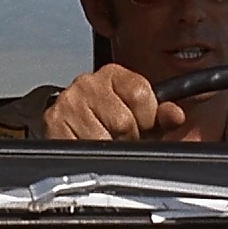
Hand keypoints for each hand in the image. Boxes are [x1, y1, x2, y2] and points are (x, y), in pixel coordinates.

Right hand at [43, 63, 186, 139]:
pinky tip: (87, 145)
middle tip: (118, 138)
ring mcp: (68, 102)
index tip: (140, 124)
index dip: (146, 117)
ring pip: (103, 137)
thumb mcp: (143, 120)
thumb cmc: (109, 128)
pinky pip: (83, 146)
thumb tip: (175, 115)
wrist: (71, 140)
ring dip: (107, 147)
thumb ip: (162, 116)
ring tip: (102, 142)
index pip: (141, 93)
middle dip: (126, 136)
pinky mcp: (53, 122)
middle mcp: (86, 83)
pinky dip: (89, 153)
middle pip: (123, 120)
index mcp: (112, 74)